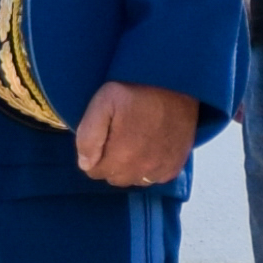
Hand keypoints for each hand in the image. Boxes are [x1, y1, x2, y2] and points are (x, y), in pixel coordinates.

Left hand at [74, 80, 199, 191]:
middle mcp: (143, 169)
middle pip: (115, 177)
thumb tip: (86, 164)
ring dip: (130, 166)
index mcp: (122, 156)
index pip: (94, 171)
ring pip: (134, 179)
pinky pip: (154, 178)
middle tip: (119, 135)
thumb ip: (88, 136)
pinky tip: (150, 147)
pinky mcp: (174, 166)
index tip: (103, 135)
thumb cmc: (138, 90)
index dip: (94, 153)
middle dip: (111, 161)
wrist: (176, 84)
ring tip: (134, 140)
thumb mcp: (103, 102)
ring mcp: (161, 170)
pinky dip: (150, 167)